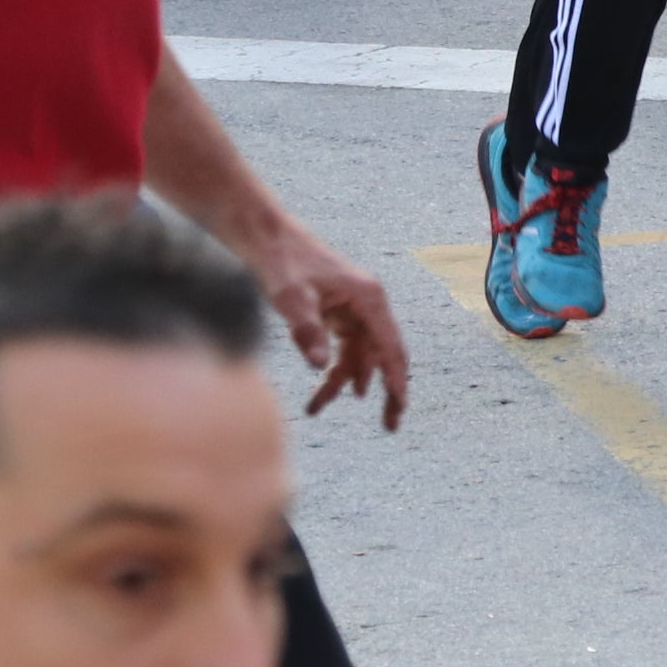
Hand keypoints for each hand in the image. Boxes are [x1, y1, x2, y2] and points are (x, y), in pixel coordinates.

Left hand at [231, 213, 408, 429]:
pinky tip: (325, 390)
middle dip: (386, 390)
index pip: (390, 345)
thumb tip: (320, 366)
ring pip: (358, 355)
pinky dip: (334, 369)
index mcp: (369, 297)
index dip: (396, 378)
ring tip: (315, 408)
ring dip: (342, 382)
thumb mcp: (292, 299)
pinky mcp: (338, 312)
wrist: (266, 239)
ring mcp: (354, 308)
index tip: (400, 406)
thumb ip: (308, 331)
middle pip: (384, 354)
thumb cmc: (282, 263)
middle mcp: (368, 303)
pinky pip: (344, 348)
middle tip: (390, 427)